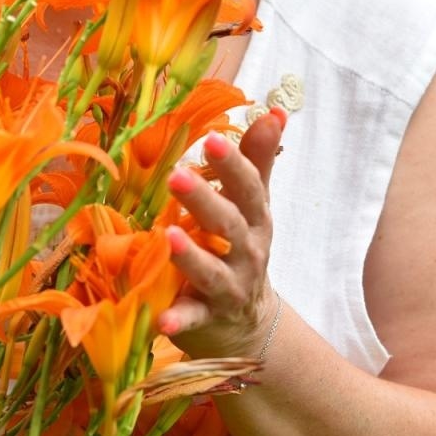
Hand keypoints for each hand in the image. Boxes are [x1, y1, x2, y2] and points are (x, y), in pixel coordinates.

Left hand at [159, 110, 285, 359]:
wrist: (247, 325)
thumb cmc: (242, 249)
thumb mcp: (254, 206)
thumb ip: (259, 160)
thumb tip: (274, 110)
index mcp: (255, 220)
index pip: (248, 187)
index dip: (232, 163)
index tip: (211, 138)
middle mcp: (246, 253)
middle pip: (228, 225)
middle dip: (205, 200)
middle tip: (175, 175)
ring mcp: (228, 288)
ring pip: (211, 272)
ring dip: (191, 256)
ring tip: (167, 235)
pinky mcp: (207, 319)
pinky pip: (193, 320)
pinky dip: (179, 320)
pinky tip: (161, 320)